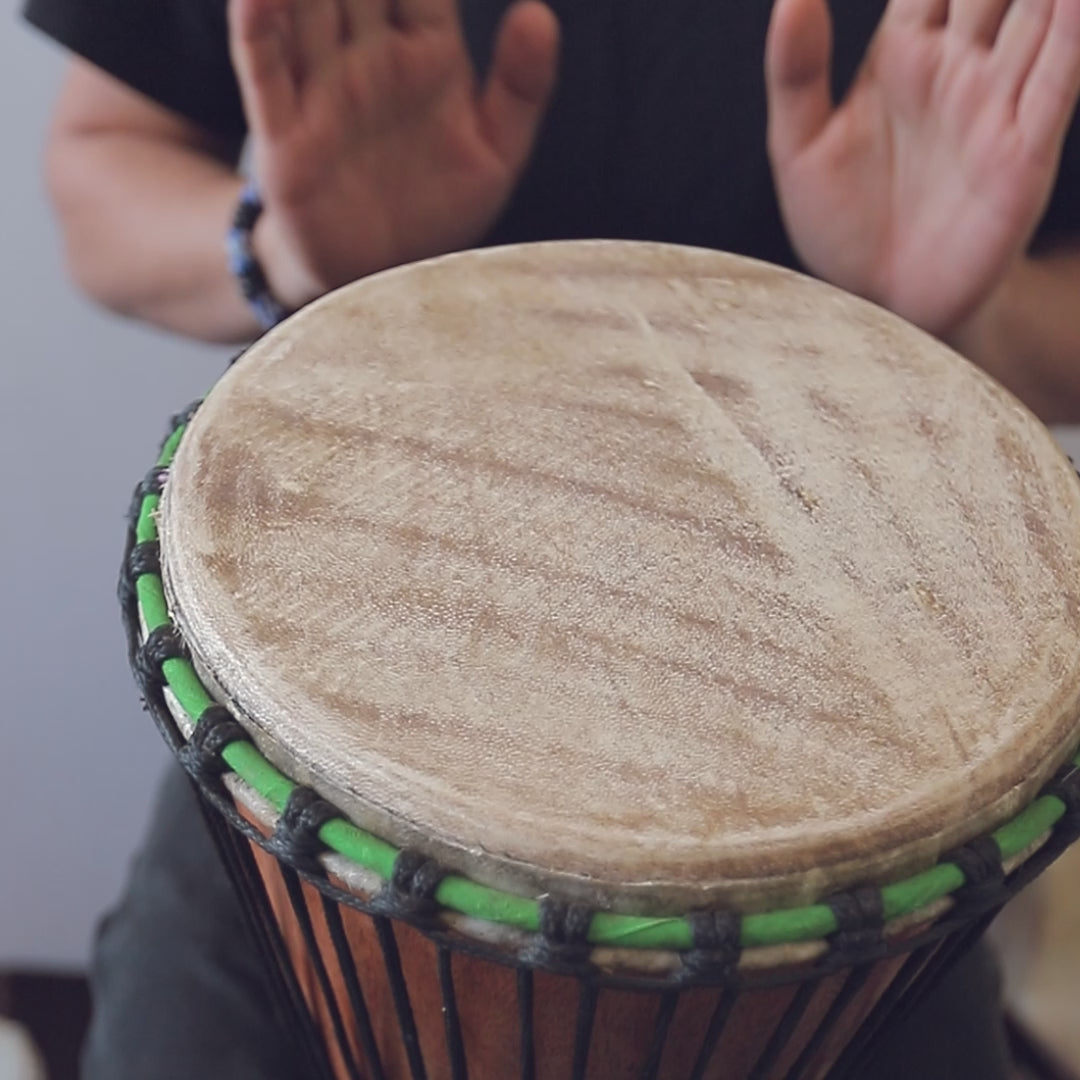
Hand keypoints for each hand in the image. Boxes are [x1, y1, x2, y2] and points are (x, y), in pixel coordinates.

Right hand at [228, 0, 558, 308]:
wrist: (384, 281)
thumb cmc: (437, 213)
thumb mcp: (495, 156)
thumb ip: (521, 87)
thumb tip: (539, 11)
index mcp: (427, 52)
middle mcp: (369, 57)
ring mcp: (324, 90)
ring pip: (305, 3)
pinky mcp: (286, 136)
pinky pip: (266, 69)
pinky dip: (260, 25)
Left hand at [765, 0, 1079, 336]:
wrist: (876, 305)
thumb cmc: (837, 227)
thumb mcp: (797, 147)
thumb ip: (795, 67)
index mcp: (906, 52)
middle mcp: (963, 64)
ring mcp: (999, 103)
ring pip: (1047, 9)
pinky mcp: (1024, 151)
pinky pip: (1060, 76)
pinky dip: (1073, 31)